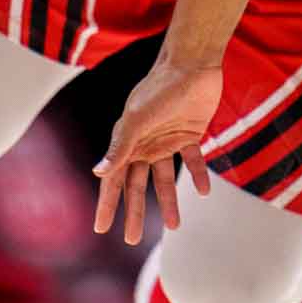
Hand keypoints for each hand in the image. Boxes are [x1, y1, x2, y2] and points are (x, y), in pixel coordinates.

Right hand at [92, 58, 221, 244]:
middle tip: (132, 239)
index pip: (113, 179)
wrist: (193, 64)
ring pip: (165, 178)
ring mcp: (167, 139)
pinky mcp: (190, 134)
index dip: (107, 203)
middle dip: (135, 211)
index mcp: (127, 140)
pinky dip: (198, 176)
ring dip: (170, 200)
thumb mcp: (139, 119)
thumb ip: (121, 146)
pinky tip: (203, 192)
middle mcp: (144, 143)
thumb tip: (98, 172)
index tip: (101, 228)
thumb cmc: (161, 88)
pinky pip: (193, 161)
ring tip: (174, 226)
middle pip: (138, 185)